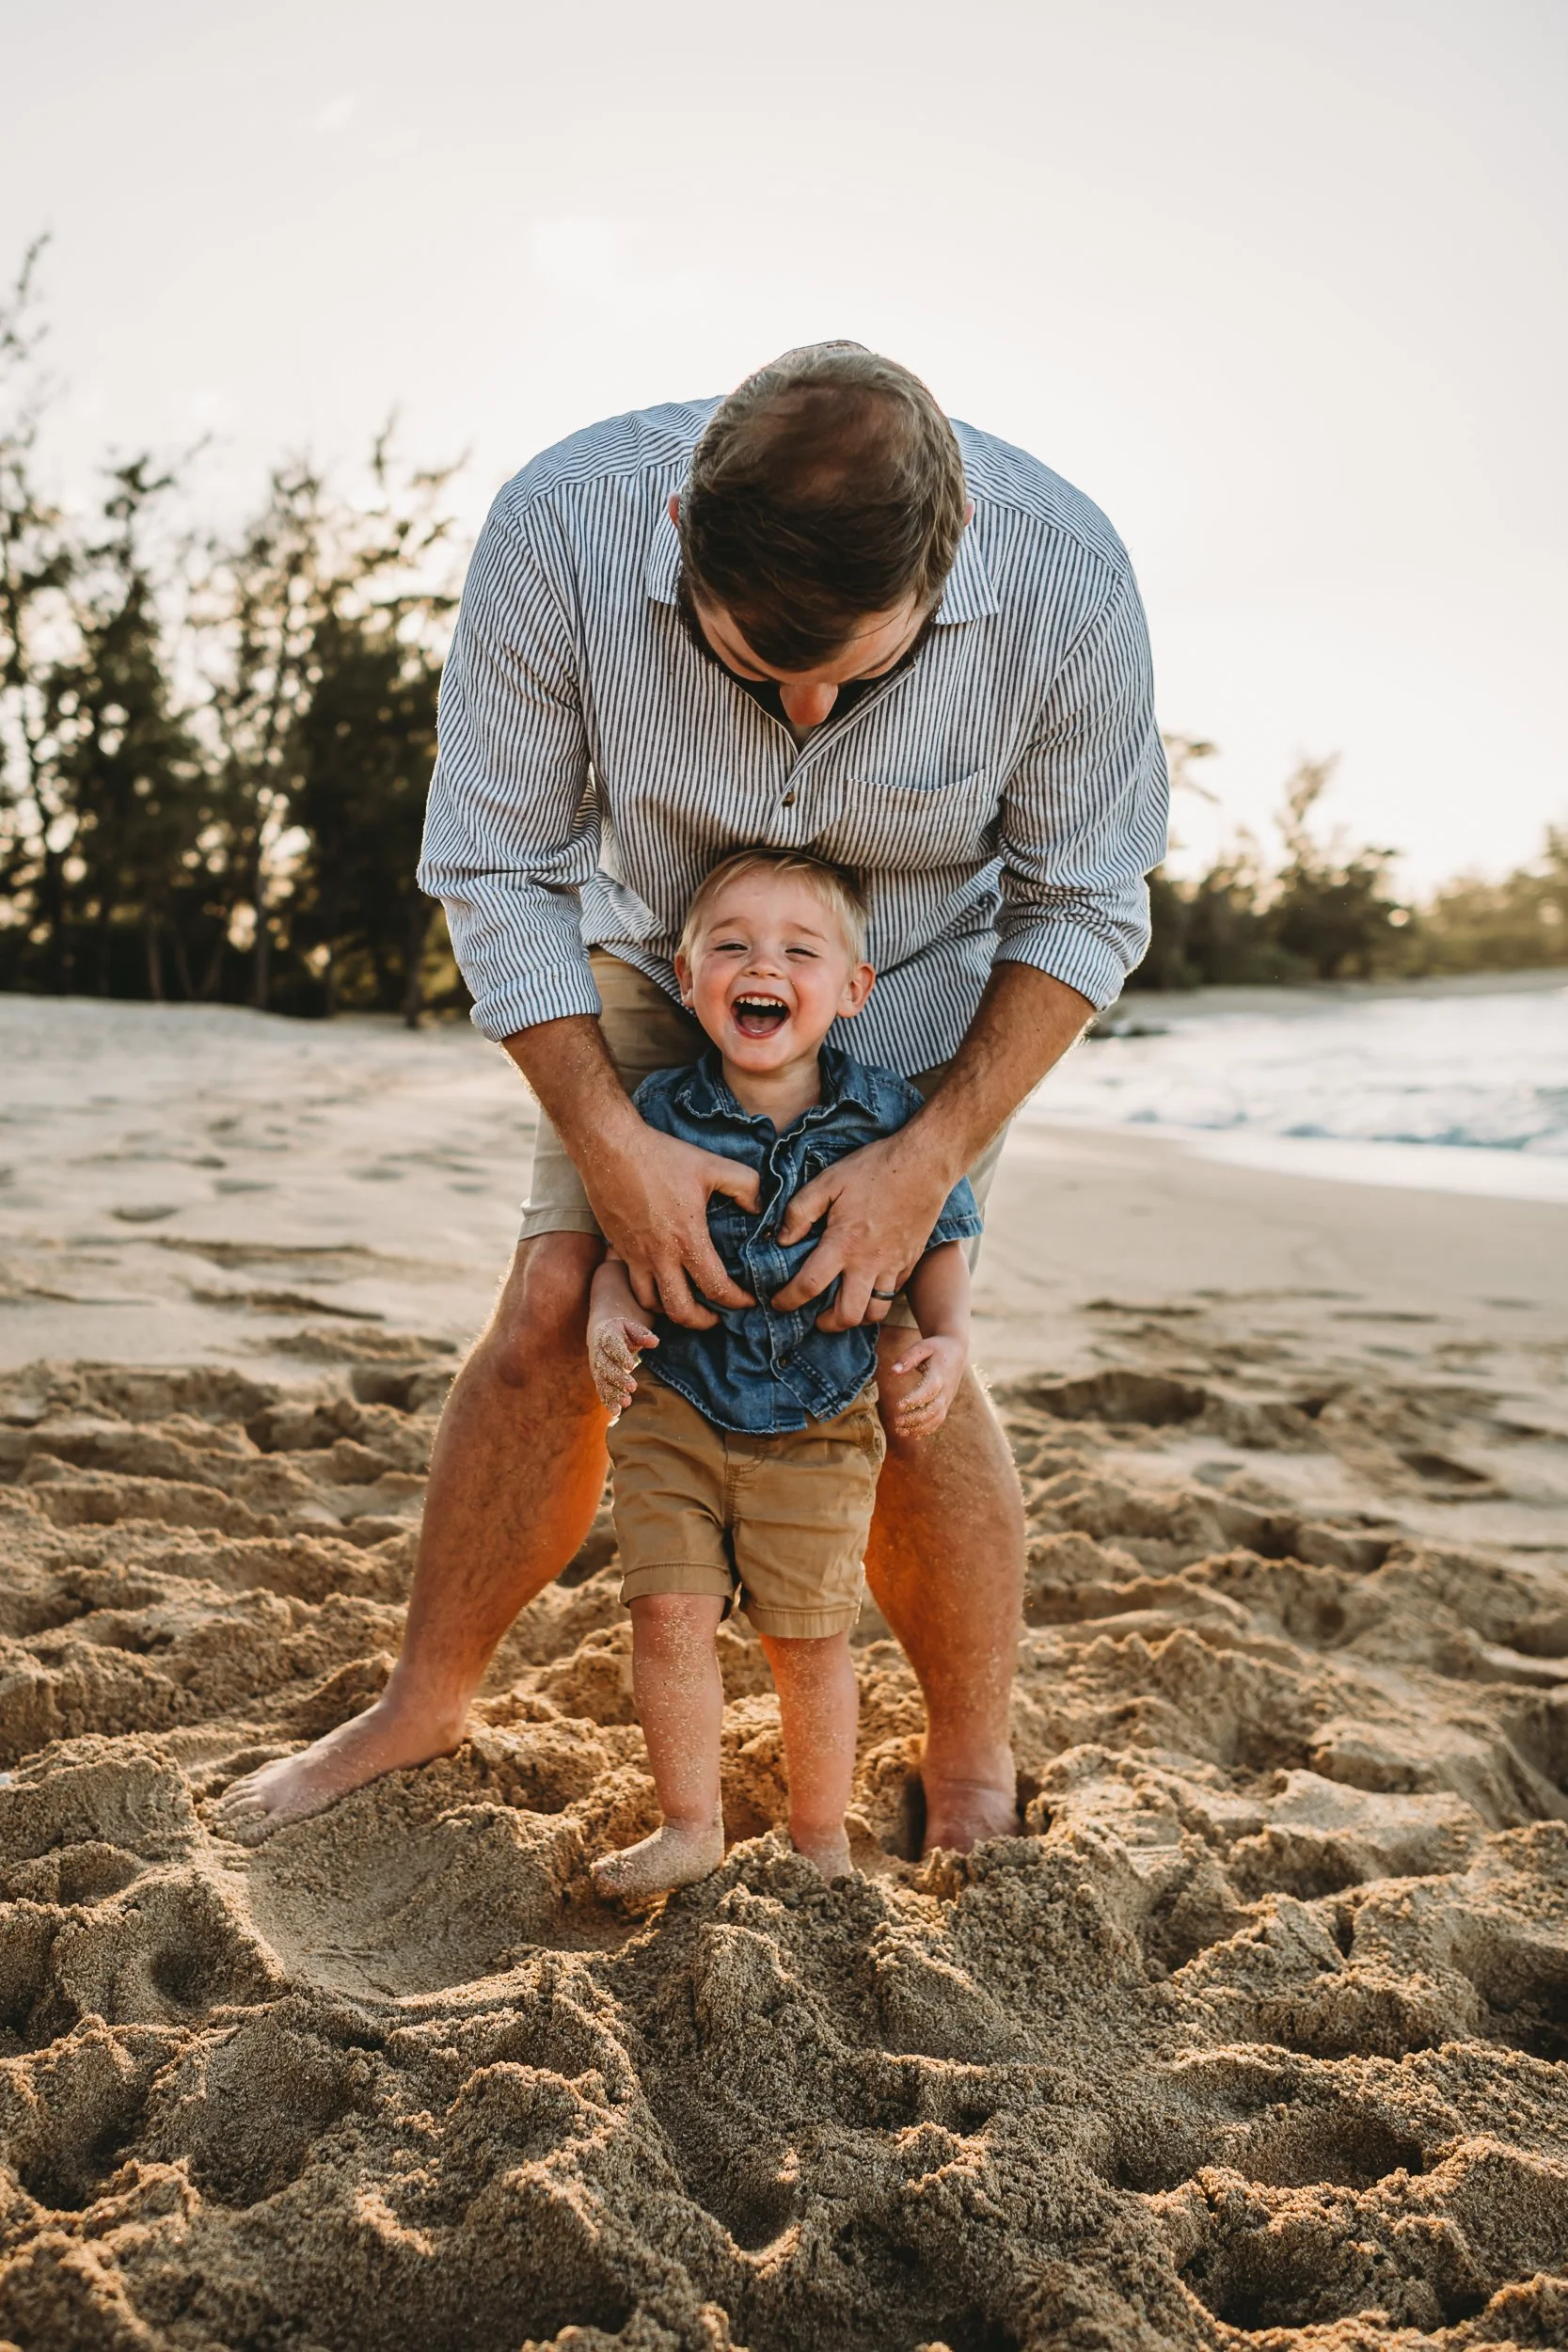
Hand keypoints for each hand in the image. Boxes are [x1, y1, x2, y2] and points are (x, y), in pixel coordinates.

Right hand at [581, 1121, 760, 1330]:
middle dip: (703, 1321)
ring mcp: (635, 1255)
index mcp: (688, 1240)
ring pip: (652, 1305)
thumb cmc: (661, 1156)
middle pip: (681, 1312)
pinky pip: (633, 1285)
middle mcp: (660, 1256)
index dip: (736, 1301)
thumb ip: (746, 1186)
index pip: (716, 1289)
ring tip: (688, 1303)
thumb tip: (760, 1210)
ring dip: (672, 1312)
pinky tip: (661, 1282)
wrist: (609, 1148)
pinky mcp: (619, 1249)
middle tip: (716, 1315)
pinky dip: (649, 1294)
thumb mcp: (712, 1166)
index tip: (746, 1301)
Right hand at [587, 1308, 658, 1419]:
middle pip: (606, 1367)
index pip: (612, 1346)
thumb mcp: (630, 1327)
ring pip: (603, 1382)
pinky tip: (616, 1412)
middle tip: (633, 1387)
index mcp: (606, 1336)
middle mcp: (598, 1353)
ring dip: (613, 1393)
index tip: (631, 1365)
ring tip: (626, 1402)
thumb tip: (655, 1342)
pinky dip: (608, 1402)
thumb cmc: (621, 1330)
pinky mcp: (599, 1379)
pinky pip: (602, 1391)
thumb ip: (641, 1333)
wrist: (600, 1335)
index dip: (620, 1355)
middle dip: (618, 1378)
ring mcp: (597, 1368)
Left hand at [771, 1130, 953, 1330]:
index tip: (777, 1302)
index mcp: (843, 1244)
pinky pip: (893, 1293)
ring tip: (841, 1306)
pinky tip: (866, 1285)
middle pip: (847, 1315)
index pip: (809, 1287)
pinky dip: (877, 1298)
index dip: (788, 1300)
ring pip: (874, 1312)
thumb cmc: (874, 1169)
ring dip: (855, 1316)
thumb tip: (782, 1240)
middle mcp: (869, 1263)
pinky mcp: (910, 1262)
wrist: (924, 1164)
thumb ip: (799, 1212)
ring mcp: (893, 1265)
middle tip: (814, 1316)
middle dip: (826, 1324)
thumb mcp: (828, 1181)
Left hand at [886, 1332, 966, 1438]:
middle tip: (896, 1421)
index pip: (929, 1391)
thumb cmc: (936, 1347)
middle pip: (934, 1409)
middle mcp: (946, 1390)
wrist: (956, 1350)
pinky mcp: (946, 1403)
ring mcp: (947, 1398)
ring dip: (919, 1427)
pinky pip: (938, 1420)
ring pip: (937, 1418)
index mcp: (940, 1374)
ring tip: (900, 1430)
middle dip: (916, 1418)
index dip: (915, 1400)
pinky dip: (926, 1429)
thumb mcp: (922, 1347)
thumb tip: (893, 1371)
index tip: (898, 1405)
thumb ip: (908, 1358)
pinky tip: (910, 1433)